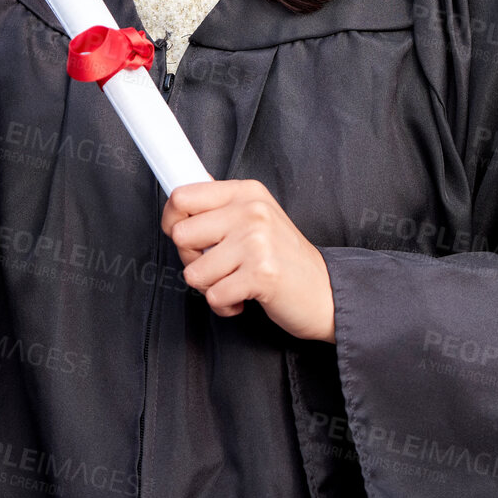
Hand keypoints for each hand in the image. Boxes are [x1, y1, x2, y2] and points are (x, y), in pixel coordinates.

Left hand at [161, 179, 335, 342]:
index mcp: (246, 192)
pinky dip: (225, 305)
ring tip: (235, 281)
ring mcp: (257, 241)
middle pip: (181, 235)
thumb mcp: (257, 218)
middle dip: (192, 259)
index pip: (182, 196)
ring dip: (210, 286)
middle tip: (218, 265)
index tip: (183, 236)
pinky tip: (244, 298)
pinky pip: (214, 296)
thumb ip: (221, 208)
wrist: (326, 291)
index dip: (172, 220)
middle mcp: (251, 211)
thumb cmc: (285, 258)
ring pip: (194, 272)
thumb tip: (179, 200)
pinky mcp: (261, 274)